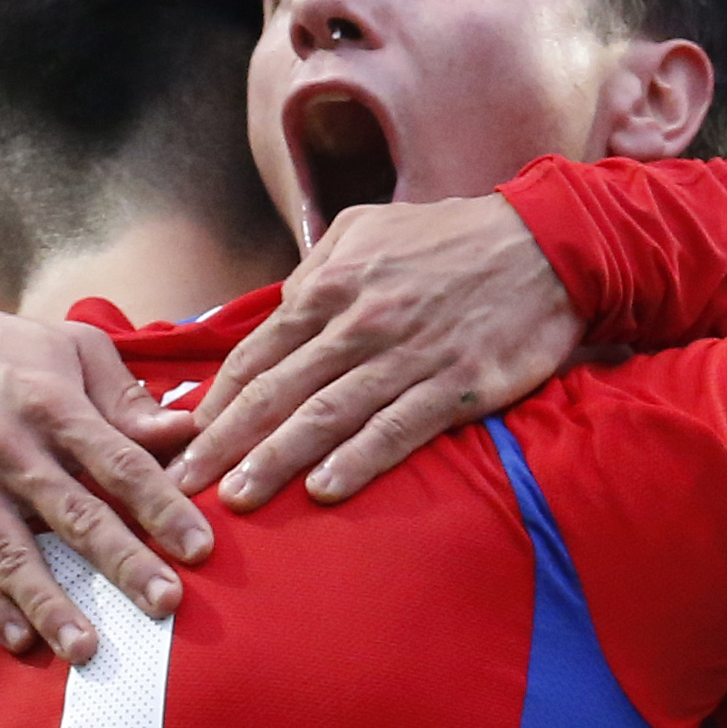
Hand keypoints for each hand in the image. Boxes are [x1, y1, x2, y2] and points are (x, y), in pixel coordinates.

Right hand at [0, 304, 208, 664]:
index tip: (201, 548)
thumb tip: (185, 433)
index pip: (117, 460)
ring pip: (10, 551)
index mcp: (49, 401)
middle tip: (165, 603)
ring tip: (87, 649)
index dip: (162, 505)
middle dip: (122, 561)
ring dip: (50, 602)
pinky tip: (18, 638)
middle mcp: (4, 445)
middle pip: (73, 512)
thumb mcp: (64, 348)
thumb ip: (125, 397)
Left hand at [175, 194, 578, 509]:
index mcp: (333, 284)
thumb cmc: (452, 238)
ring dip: (275, 461)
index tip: (179, 440)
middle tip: (183, 485)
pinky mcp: (455, 386)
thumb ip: (318, 269)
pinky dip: (357, 461)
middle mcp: (360, 321)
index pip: (257, 353)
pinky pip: (396, 429)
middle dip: (224, 443)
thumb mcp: (370, 228)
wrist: (547, 244)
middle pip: (277, 392)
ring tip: (237, 499)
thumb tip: (279, 310)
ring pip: (326, 416)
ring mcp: (407, 356)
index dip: (216, 400)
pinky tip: (324, 491)